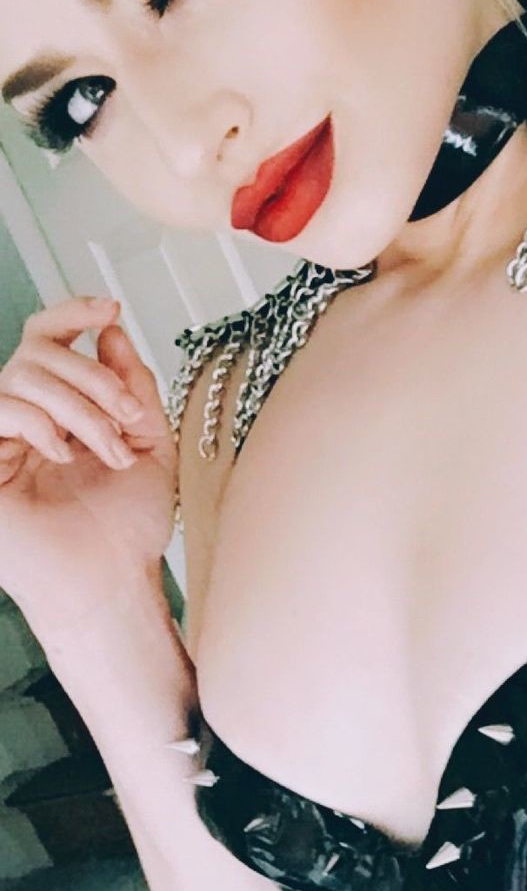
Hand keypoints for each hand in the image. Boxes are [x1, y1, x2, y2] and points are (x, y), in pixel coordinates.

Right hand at [0, 295, 176, 630]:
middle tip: (128, 419)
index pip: (46, 342)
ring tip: (109, 450)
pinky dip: (40, 422)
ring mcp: (0, 440)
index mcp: (58, 411)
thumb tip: (111, 332)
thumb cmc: (127, 531)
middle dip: (92, 377)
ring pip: (22, 375)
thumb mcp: (148, 444)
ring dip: (79, 406)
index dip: (71, 313)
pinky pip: (0, 408)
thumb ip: (132, 386)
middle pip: (37, 351)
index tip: (109, 308)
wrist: (113, 582)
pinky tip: (64, 454)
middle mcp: (24, 420)